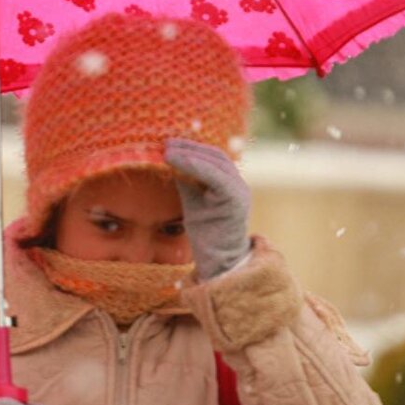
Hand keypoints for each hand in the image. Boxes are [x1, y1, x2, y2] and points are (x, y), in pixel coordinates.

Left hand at [164, 138, 251, 280]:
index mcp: (230, 183)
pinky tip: (175, 162)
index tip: (169, 143)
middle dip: (189, 147)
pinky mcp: (235, 200)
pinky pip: (216, 177)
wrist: (219, 262)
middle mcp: (239, 184)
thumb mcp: (194, 200)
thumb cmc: (206, 233)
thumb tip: (170, 160)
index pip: (213, 157)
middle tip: (165, 144)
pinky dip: (195, 166)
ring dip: (189, 154)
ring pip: (216, 163)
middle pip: (215, 156)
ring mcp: (240, 191)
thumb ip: (187, 181)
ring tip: (167, 152)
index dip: (192, 147)